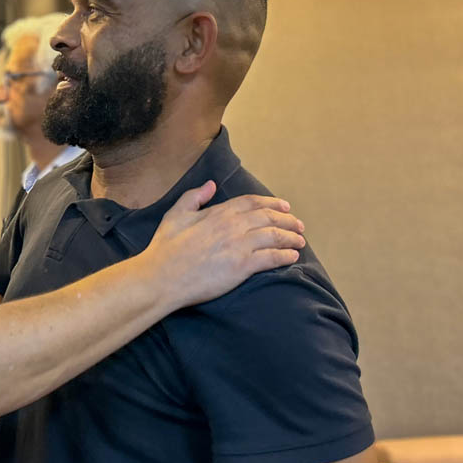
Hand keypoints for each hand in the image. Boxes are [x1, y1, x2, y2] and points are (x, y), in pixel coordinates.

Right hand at [142, 180, 305, 309]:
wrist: (162, 276)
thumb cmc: (165, 248)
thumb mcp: (175, 214)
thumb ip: (194, 196)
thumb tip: (211, 185)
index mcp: (218, 212)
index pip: (253, 202)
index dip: (272, 203)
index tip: (284, 207)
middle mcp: (232, 226)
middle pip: (269, 218)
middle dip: (288, 220)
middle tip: (299, 225)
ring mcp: (239, 246)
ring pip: (274, 236)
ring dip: (291, 237)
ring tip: (300, 240)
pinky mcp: (242, 267)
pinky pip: (271, 258)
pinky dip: (285, 256)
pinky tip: (292, 257)